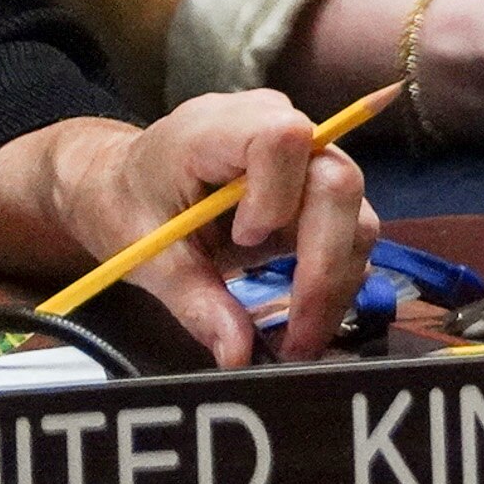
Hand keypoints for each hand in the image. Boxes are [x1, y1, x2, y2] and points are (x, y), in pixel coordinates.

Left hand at [0, 96, 375, 366]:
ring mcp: (309, 156)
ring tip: (300, 342)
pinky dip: (334, 279)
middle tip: (297, 342)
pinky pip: (350, 230)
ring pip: (356, 214)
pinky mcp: (321, 188)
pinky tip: (306, 317)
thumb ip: (196, 300)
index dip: (275, 194)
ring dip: (335, 284)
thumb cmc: (128, 204)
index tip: (242, 241)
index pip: (283, 138)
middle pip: (337, 185)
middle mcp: (281, 129)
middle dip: (324, 268)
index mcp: (220, 128)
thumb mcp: (147, 256)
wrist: (127, 183)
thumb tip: (238, 355)